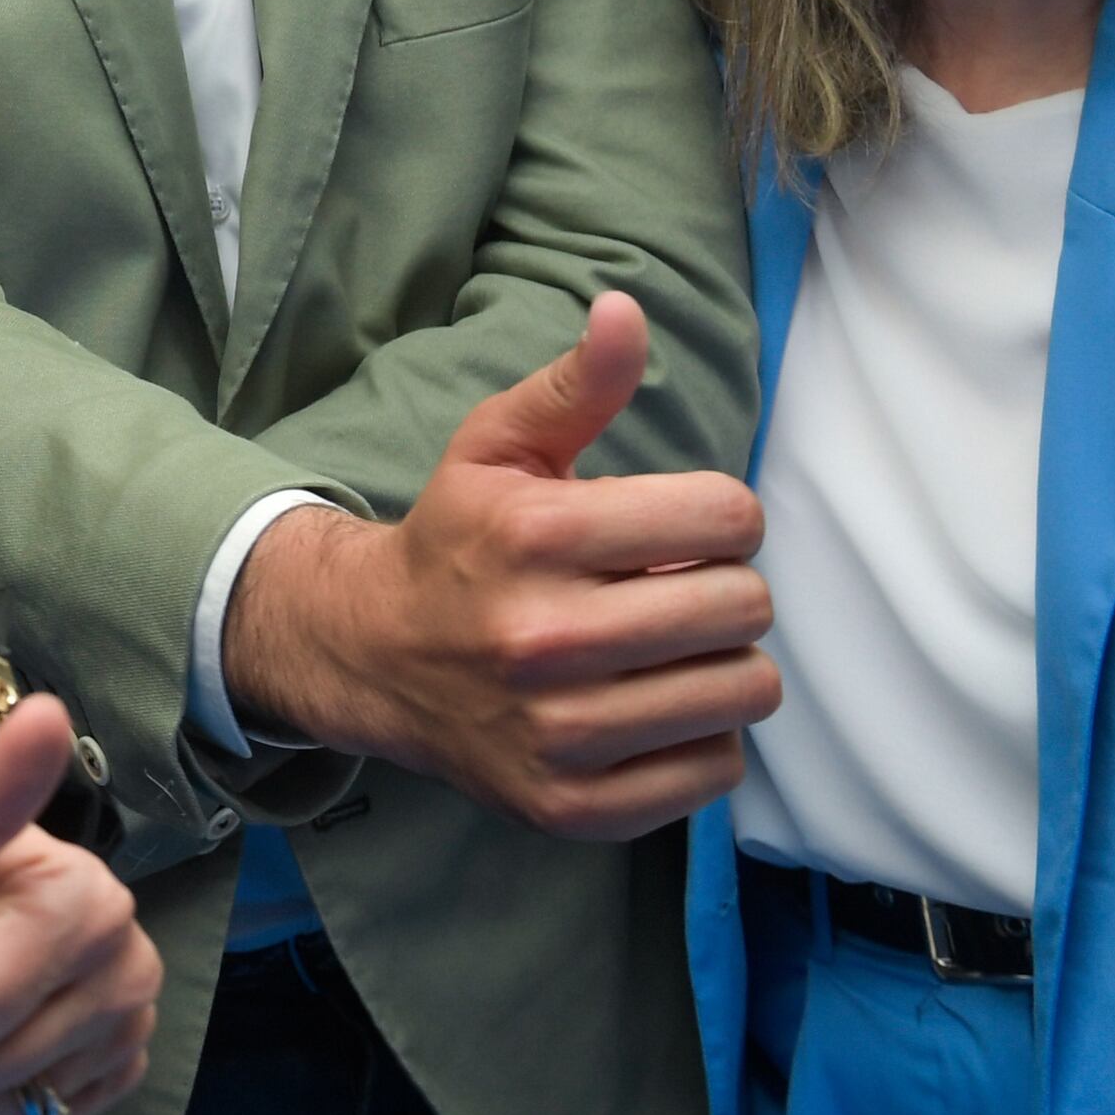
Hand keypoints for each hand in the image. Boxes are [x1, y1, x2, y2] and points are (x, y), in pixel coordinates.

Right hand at [214, 293, 775, 840]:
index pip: (727, 517)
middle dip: (726, 588)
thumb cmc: (456, 542)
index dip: (721, 514)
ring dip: (723, 664)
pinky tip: (650, 709)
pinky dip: (700, 737)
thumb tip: (627, 310)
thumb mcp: (497, 448)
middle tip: (678, 590)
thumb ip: (576, 384)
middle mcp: (542, 638)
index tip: (683, 528)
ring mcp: (558, 733)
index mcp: (533, 536)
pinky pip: (714, 769)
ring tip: (671, 650)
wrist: (369, 656)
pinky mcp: (571, 804)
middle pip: (745, 606)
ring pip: (744, 690)